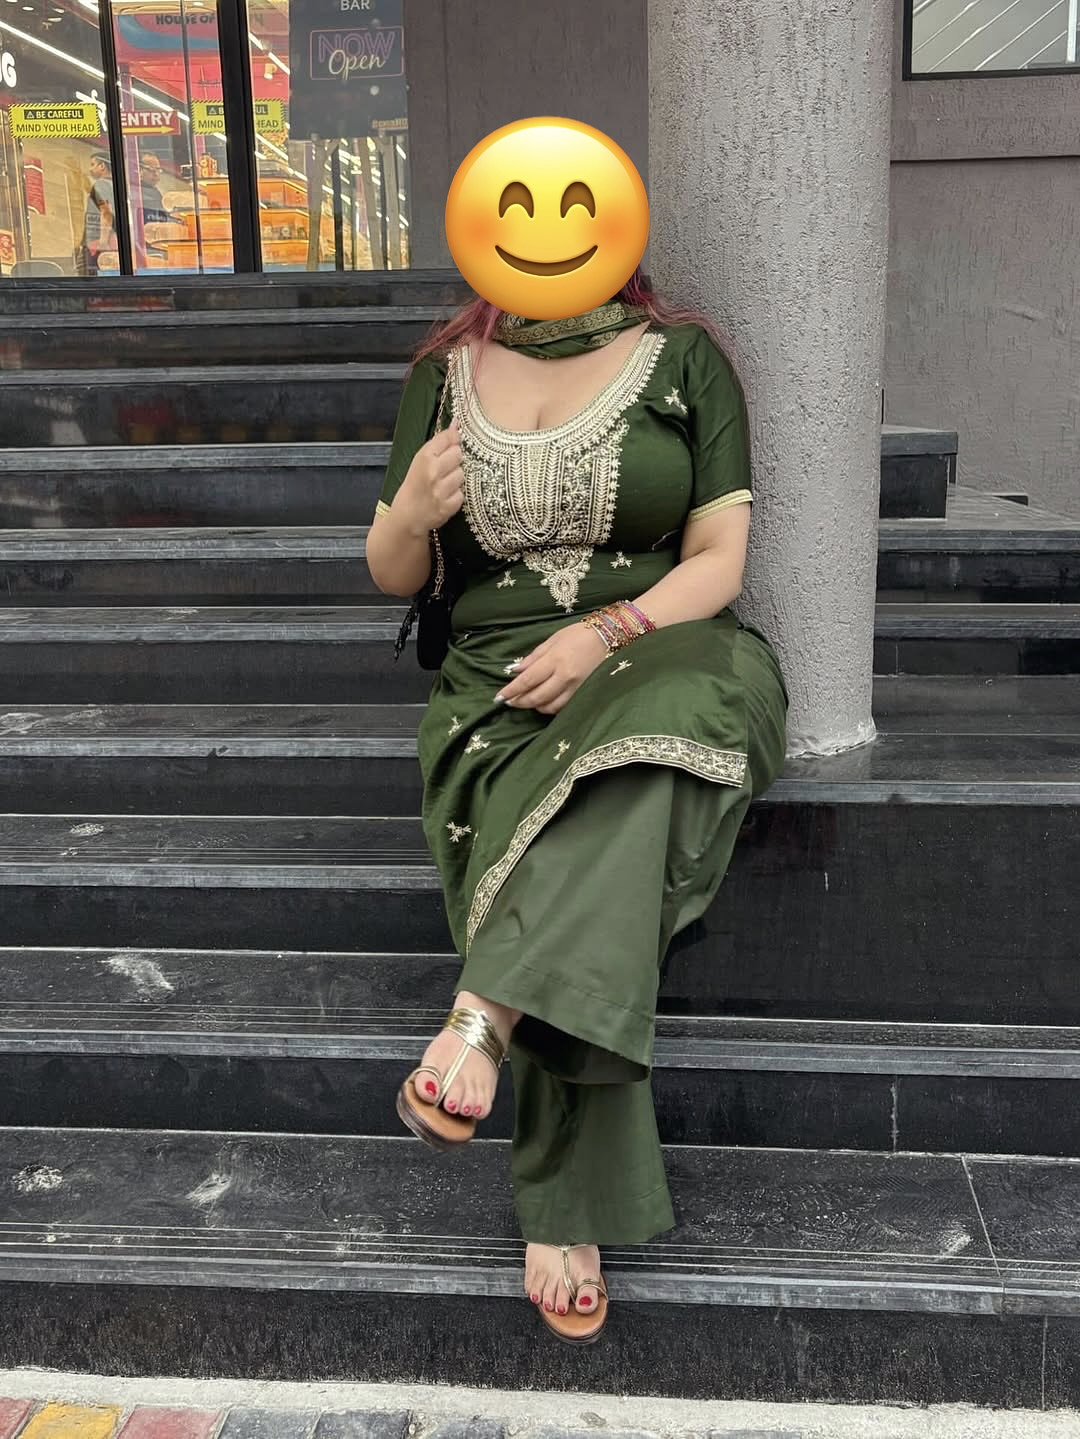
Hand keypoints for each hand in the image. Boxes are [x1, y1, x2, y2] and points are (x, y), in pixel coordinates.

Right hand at [396, 418, 464, 537]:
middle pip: (459, 454)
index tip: (451, 444)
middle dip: (454, 460)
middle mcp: (433, 472)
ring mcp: (441, 490)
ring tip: (444, 484)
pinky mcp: (449, 506)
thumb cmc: (413, 486)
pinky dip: (456, 495)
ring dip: (456, 478)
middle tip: (444, 469)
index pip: (449, 438)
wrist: (406, 516)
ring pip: (462, 474)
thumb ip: (439, 443)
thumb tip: (457, 424)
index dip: (452, 440)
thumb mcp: (420, 461)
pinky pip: (462, 493)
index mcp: (423, 457)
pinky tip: (445, 496)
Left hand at [495, 621, 608, 714]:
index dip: (512, 690)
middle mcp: (565, 676)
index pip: (528, 680)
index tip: (499, 697)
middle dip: (520, 702)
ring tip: (526, 701)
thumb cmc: (579, 634)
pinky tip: (544, 702)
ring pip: (550, 706)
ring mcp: (576, 687)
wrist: (610, 637)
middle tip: (509, 702)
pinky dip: (550, 707)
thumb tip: (515, 671)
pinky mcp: (584, 693)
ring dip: (535, 706)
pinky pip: (563, 707)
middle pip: (537, 697)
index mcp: (555, 659)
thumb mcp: (553, 640)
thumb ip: (534, 657)